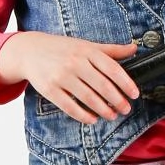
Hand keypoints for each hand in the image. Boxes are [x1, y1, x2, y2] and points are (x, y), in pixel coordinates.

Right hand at [0, 32, 138, 123]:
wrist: (29, 51)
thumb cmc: (62, 49)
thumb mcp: (86, 45)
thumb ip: (110, 50)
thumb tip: (134, 48)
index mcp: (87, 51)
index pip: (112, 69)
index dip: (126, 83)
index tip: (135, 94)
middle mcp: (75, 63)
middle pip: (102, 86)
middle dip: (117, 100)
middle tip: (126, 109)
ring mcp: (61, 77)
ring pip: (88, 98)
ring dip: (103, 110)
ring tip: (112, 115)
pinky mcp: (50, 90)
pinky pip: (70, 106)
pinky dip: (83, 116)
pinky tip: (93, 119)